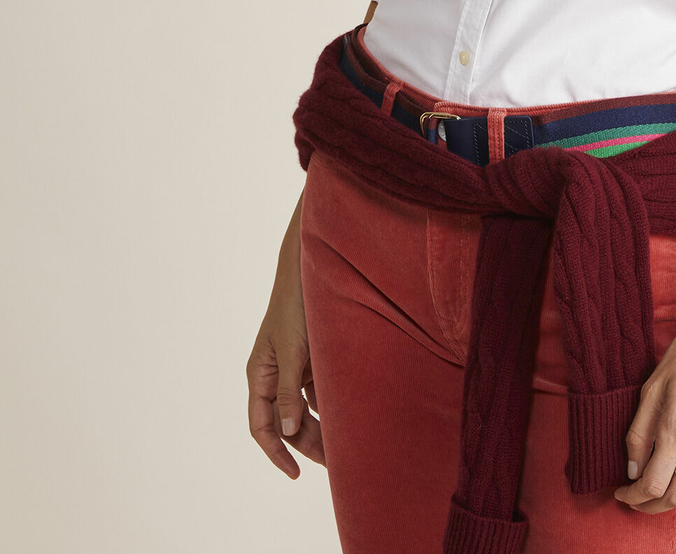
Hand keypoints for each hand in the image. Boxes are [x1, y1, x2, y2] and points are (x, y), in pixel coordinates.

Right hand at [246, 194, 324, 477]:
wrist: (312, 267)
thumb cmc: (296, 305)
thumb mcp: (292, 349)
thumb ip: (288, 391)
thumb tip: (287, 431)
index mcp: (260, 373)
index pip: (261, 426)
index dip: (276, 453)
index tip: (296, 473)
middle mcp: (276, 373)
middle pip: (287, 421)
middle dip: (307, 442)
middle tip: (335, 462)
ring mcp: (296, 364)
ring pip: (307, 407)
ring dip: (323, 425)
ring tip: (346, 444)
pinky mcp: (315, 354)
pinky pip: (321, 388)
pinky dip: (333, 403)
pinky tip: (351, 413)